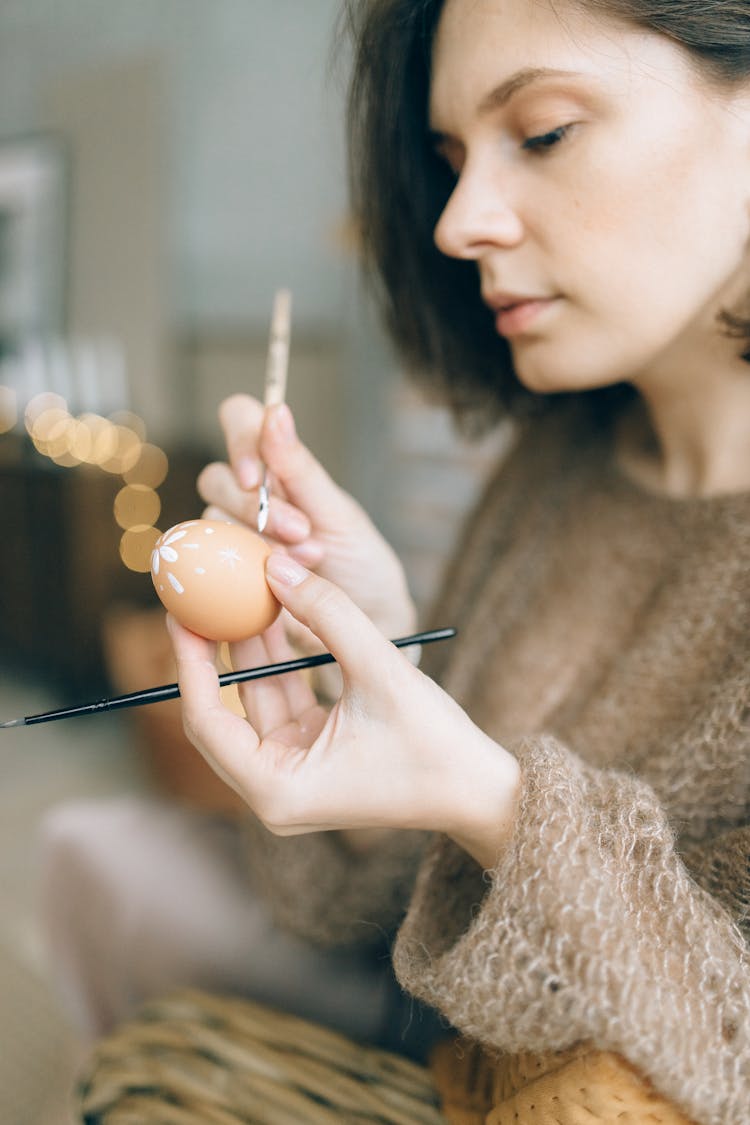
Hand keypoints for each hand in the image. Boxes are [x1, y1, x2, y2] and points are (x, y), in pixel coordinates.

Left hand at [168, 554, 519, 868]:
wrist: (479, 789)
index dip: (190, 663)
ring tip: (238, 590)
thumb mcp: (380, 669)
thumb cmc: (435, 745)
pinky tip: (275, 614)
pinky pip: (283, 702)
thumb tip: (274, 568)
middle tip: (199, 596)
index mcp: (276, 789)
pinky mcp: (313, 756)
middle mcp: (274, 788)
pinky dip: (281, 662)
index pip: (208, 720)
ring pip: (256, 700)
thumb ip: (328, 614)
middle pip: (224, 709)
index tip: (180, 614)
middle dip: (215, 651)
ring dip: (251, 648)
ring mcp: (292, 773)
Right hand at [197, 395, 416, 642]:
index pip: (239, 419)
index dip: (239, 440)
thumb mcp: (339, 514)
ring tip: (308, 562)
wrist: (369, 623)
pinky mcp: (225, 578)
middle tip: (303, 533)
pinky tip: (282, 591)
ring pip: (211, 523)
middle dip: (258, 509)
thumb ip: (301, 468)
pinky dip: (248, 577)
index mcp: (278, 467)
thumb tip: (276, 411)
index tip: (255, 478)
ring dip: (259, 544)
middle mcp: (248, 497)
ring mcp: (233, 537)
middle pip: (216, 478)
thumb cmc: (358, 562)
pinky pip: (209, 567)